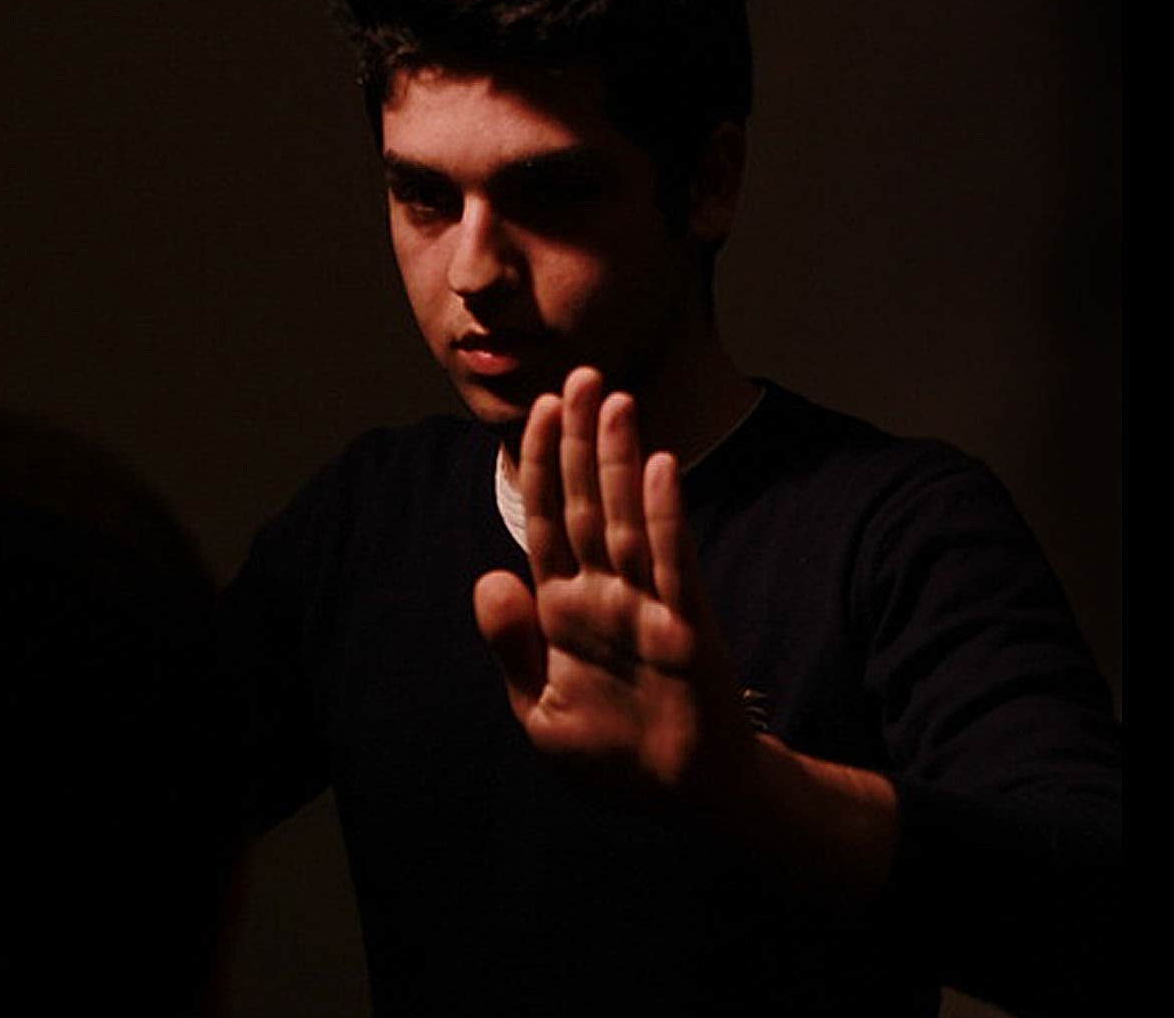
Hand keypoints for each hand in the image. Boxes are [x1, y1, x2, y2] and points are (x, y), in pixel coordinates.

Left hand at [474, 367, 751, 798]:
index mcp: (561, 609)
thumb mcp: (540, 712)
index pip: (544, 521)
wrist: (681, 795)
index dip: (540, 465)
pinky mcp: (685, 625)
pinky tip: (657, 467)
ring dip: (618, 460)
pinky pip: (671, 561)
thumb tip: (488, 578)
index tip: (539, 408)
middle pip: (584, 503)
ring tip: (616, 400)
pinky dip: (662, 515)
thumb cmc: (611, 755)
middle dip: (580, 441)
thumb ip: (513, 647)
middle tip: (583, 376)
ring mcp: (645, 605)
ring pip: (625, 519)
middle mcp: (603, 595)